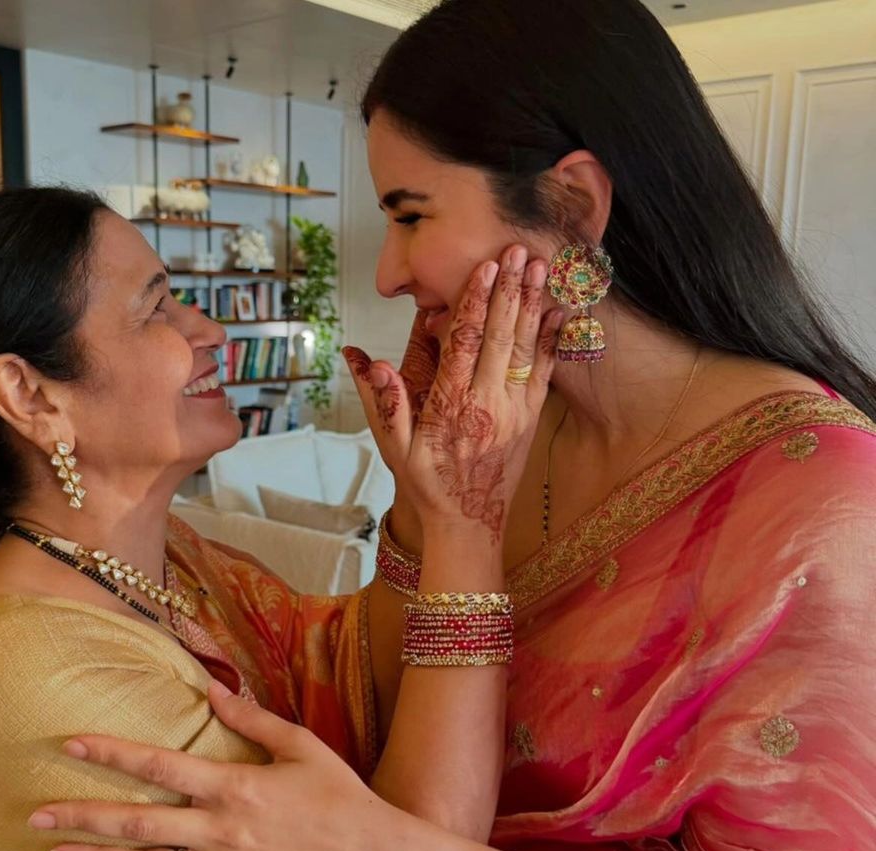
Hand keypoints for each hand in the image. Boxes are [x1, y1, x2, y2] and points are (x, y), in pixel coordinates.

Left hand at [28, 683, 392, 850]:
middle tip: (36, 812)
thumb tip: (212, 687)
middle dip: (83, 814)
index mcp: (234, 786)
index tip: (72, 743)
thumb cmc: (338, 795)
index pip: (160, 765)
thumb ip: (251, 719)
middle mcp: (220, 830)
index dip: (112, 753)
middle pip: (138, 821)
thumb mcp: (300, 746)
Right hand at [344, 246, 560, 543]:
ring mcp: (514, 412)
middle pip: (502, 337)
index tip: (486, 267)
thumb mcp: (395, 449)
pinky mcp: (530, 419)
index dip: (477, 302)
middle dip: (511, 290)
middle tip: (520, 250)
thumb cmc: (427, 484)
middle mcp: (487, 405)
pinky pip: (545, 374)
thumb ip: (385, 403)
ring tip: (540, 267)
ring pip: (527, 349)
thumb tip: (370, 362)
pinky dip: (552, 341)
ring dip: (533, 305)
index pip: (466, 344)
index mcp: (451, 407)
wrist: (469, 524)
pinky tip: (557, 312)